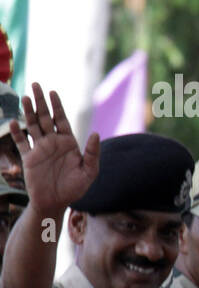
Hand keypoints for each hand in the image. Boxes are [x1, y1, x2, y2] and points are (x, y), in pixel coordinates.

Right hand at [12, 84, 99, 214]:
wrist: (56, 202)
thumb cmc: (75, 188)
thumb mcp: (89, 171)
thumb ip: (93, 153)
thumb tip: (96, 133)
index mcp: (68, 143)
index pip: (62, 120)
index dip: (57, 106)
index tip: (53, 92)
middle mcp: (53, 142)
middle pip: (45, 118)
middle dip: (41, 102)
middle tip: (36, 85)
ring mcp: (40, 149)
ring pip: (32, 126)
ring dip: (28, 112)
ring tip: (25, 97)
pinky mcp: (29, 158)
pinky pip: (21, 143)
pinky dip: (16, 133)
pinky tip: (13, 122)